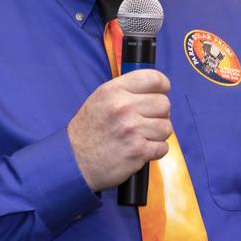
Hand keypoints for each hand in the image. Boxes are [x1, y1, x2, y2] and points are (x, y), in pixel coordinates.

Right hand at [68, 69, 172, 191]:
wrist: (75, 161)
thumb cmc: (89, 131)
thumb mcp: (100, 99)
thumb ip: (126, 90)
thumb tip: (156, 88)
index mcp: (114, 90)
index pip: (154, 79)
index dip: (162, 87)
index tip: (160, 93)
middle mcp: (123, 107)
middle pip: (164, 104)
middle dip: (158, 114)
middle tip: (145, 121)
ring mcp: (132, 130)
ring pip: (166, 126)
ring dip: (157, 134)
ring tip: (141, 136)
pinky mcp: (138, 151)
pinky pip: (163, 147)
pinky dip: (155, 151)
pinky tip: (140, 149)